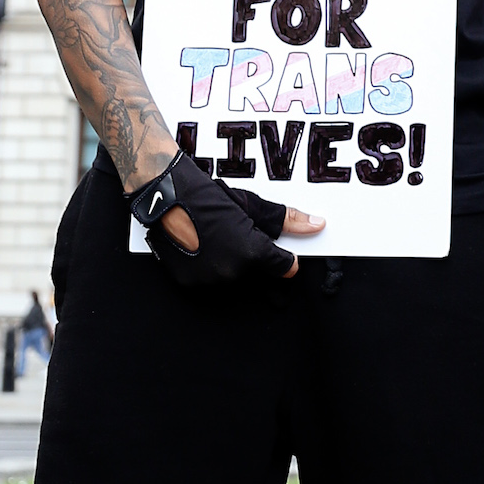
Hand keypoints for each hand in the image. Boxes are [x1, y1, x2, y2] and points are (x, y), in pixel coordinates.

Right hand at [125, 153, 304, 288]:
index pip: (286, 268)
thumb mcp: (252, 205)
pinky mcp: (190, 285)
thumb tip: (316, 225)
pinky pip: (211, 284)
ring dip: (234, 268)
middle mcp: (233, 272)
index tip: (281, 253)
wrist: (167, 198)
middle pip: (259, 277)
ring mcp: (210, 281)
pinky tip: (206, 250)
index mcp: (253, 253)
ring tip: (220, 242)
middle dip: (256, 261)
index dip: (284, 258)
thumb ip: (288, 220)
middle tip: (240, 239)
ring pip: (235, 282)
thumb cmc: (209, 198)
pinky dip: (212, 272)